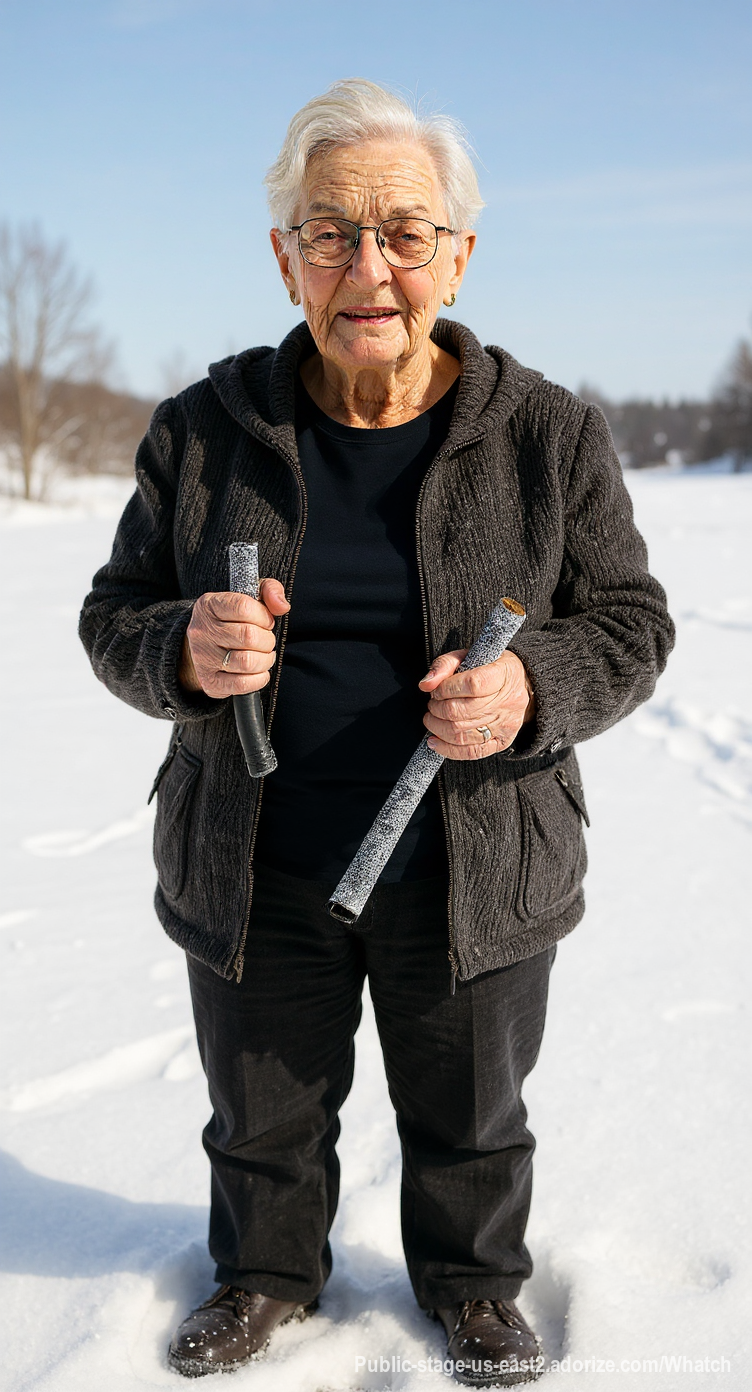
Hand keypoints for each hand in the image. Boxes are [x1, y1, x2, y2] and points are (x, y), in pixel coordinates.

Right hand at [179, 580, 289, 696]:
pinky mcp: (210, 681)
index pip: (243, 607)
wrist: (203, 647)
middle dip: (267, 640)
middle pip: (248, 636)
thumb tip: (282, 606)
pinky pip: (243, 684)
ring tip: (265, 655)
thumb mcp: (247, 596)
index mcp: (209, 605)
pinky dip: (259, 678)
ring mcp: (204, 658)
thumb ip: (269, 591)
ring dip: (265, 660)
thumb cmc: (232, 619)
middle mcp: (202, 631)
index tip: (266, 621)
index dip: (263, 616)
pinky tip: (259, 670)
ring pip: (247, 662)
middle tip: (266, 640)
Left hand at [419, 649, 534, 759]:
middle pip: (462, 712)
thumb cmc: (491, 668)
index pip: (472, 684)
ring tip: (432, 719)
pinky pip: (471, 752)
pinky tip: (435, 741)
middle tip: (433, 705)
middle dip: (437, 710)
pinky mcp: (501, 742)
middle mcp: (507, 702)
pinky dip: (447, 749)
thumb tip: (426, 684)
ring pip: (462, 734)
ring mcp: (505, 725)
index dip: (446, 689)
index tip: (437, 690)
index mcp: (503, 675)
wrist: (520, 685)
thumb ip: (445, 665)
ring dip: (437, 728)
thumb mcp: (469, 656)